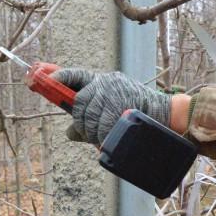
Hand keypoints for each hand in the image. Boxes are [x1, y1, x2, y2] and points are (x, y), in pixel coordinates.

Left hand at [51, 69, 171, 146]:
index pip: (77, 75)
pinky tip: (108, 140)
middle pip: (80, 103)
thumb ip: (89, 119)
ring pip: (89, 117)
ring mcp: (114, 93)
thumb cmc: (136, 112)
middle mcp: (107, 83)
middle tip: (91, 132)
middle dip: (81, 122)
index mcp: (103, 81)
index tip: (50, 82)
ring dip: (92, 132)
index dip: (61, 78)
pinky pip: (102, 126)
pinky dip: (103, 137)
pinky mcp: (121, 106)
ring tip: (103, 136)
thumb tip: (70, 132)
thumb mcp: (111, 110)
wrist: (165, 114)